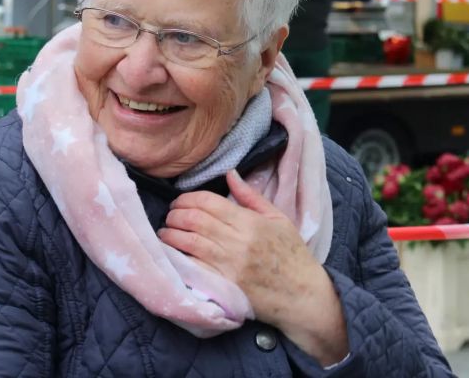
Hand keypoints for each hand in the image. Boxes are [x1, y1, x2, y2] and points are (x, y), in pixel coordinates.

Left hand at [158, 170, 347, 364]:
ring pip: (188, 242)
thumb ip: (251, 196)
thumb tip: (230, 174)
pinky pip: (192, 267)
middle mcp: (237, 241)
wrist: (302, 294)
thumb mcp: (278, 218)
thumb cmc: (292, 254)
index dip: (187, 199)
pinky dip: (177, 257)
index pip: (208, 202)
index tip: (180, 202)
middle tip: (170, 216)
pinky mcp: (223, 285)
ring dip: (170, 234)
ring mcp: (228, 265)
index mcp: (250, 222)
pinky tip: (171, 252)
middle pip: (194, 220)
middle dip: (175, 214)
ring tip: (165, 232)